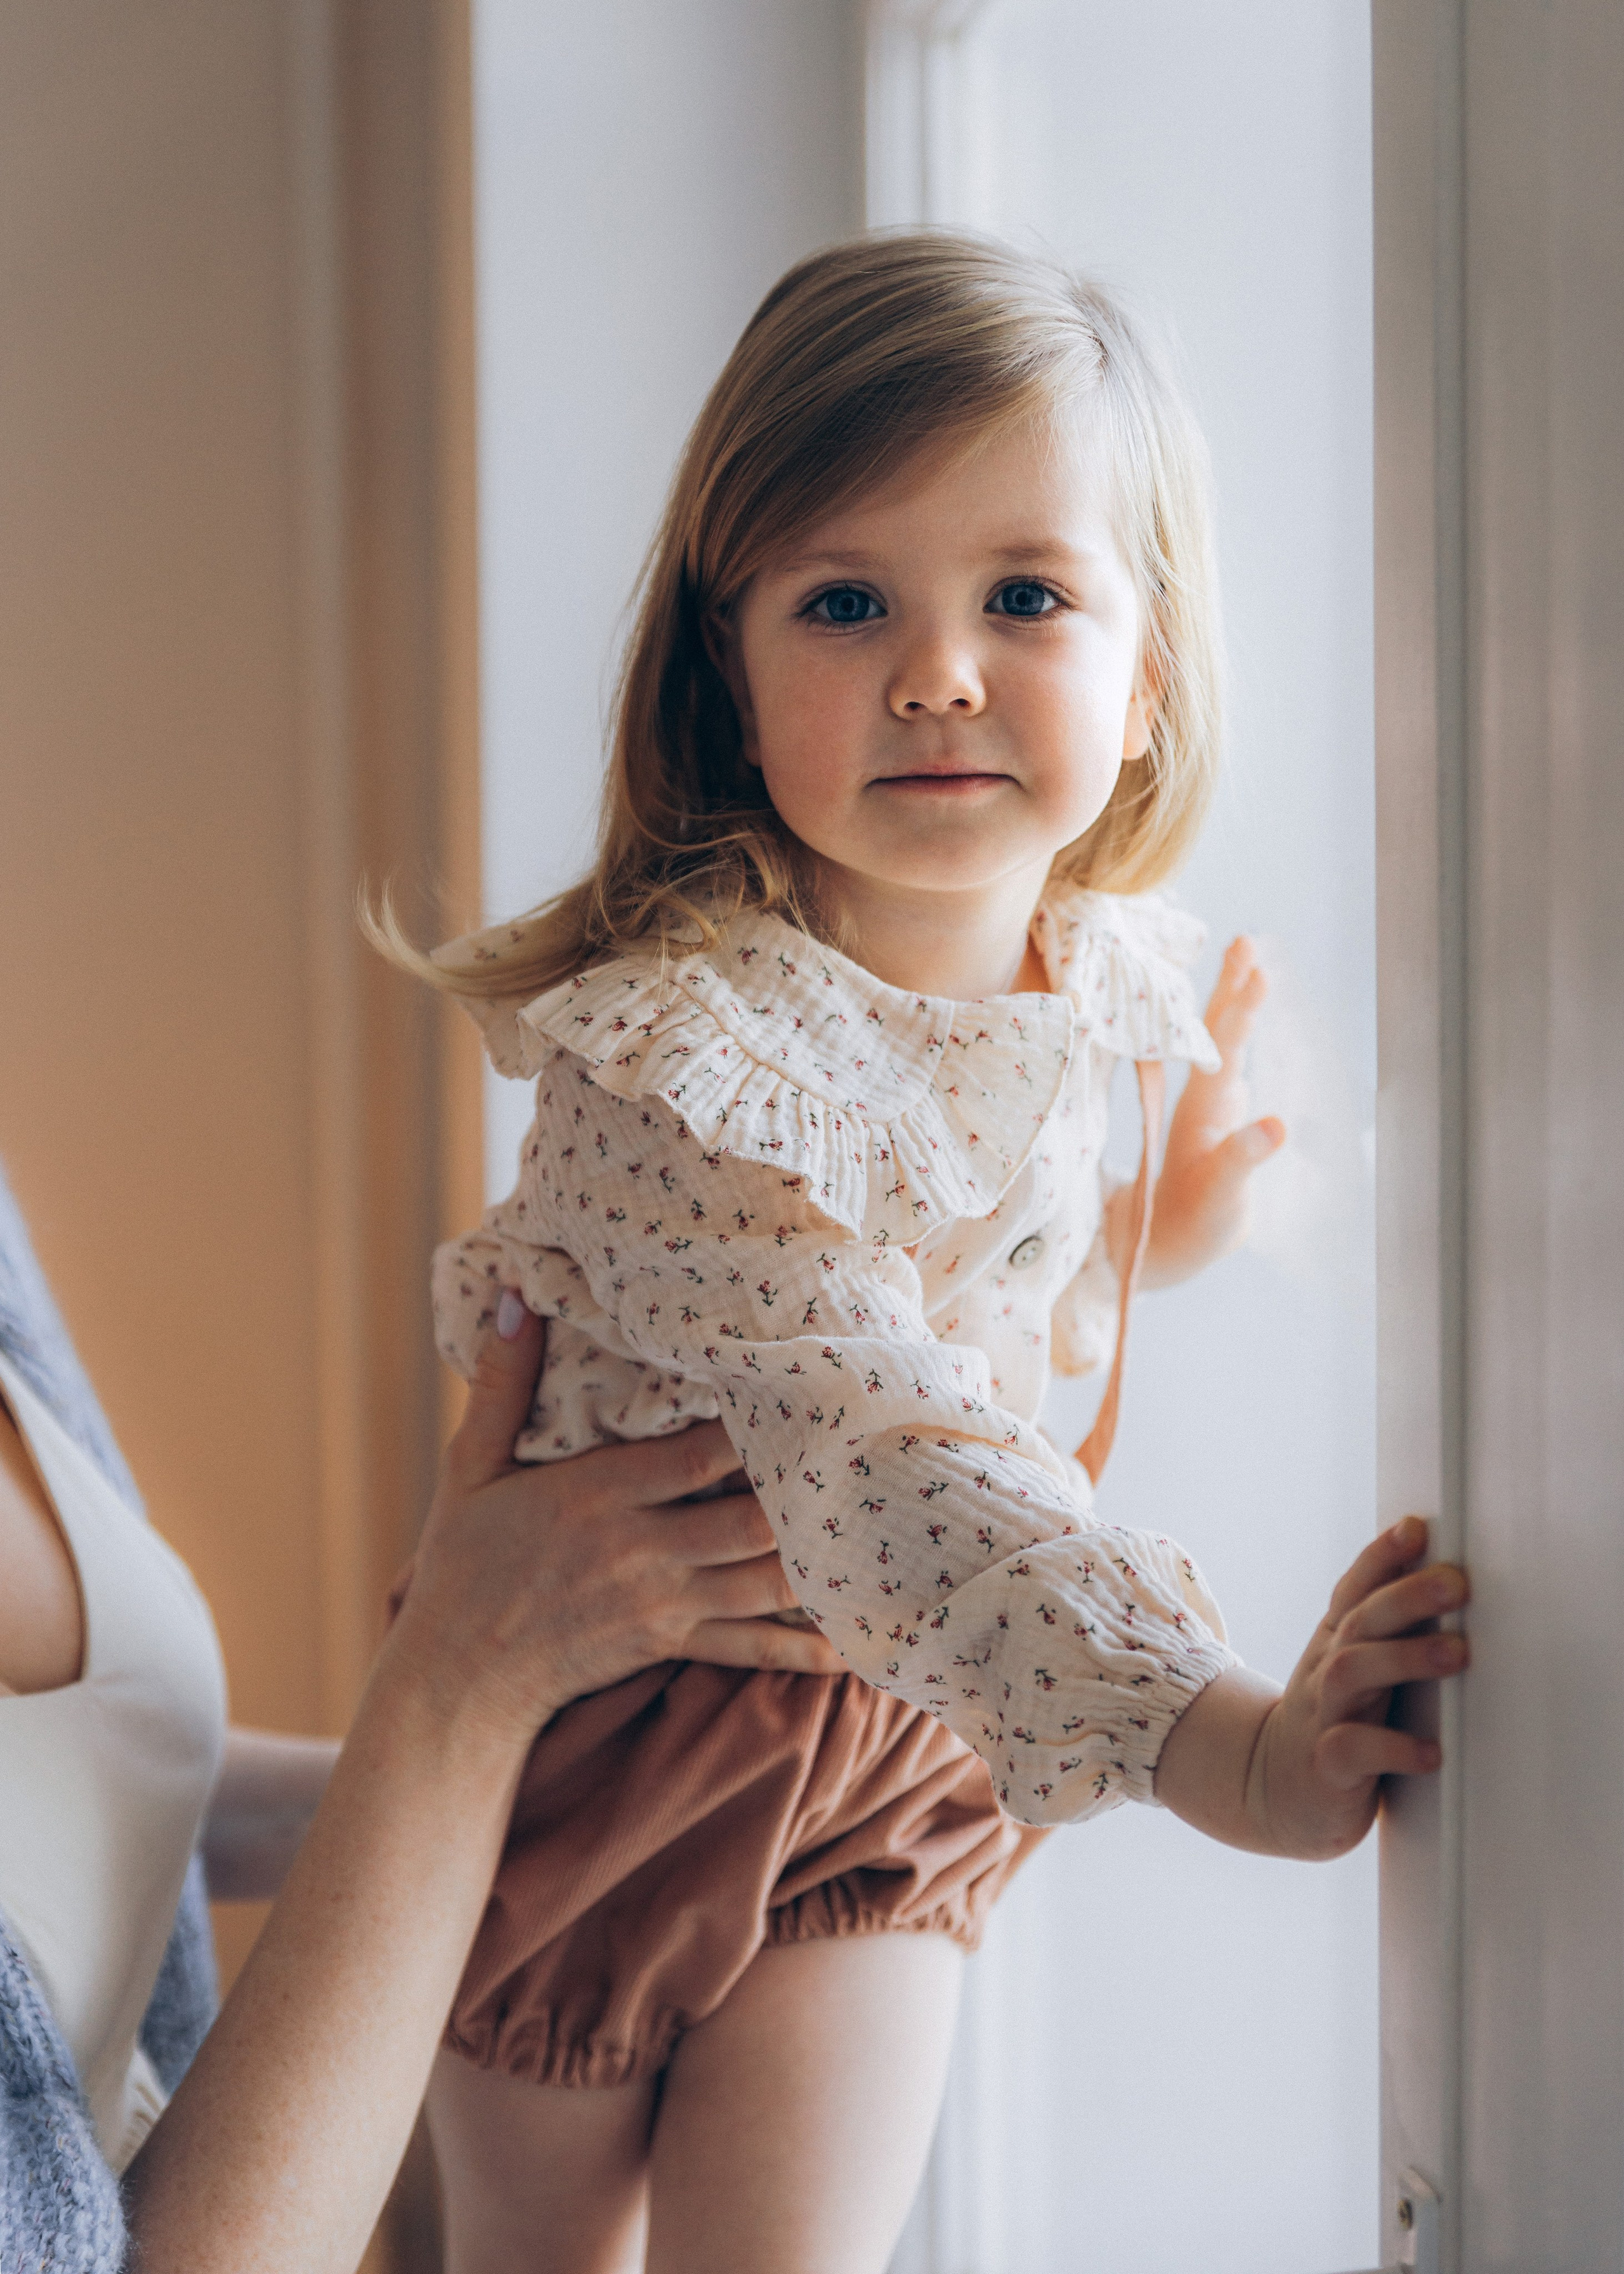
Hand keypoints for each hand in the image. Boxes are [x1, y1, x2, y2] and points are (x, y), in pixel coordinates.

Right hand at [387, 1297, 841, 1746]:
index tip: (804, 1392)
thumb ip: (501, 1383)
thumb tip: (513, 1295)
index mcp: (596, 1495)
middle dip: (805, 1493)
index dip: (755, 1430)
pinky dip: (799, 1647)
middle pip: (746, 1519)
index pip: (695, 1456)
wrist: (456, 1676)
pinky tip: (851, 1642)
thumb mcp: (469, 1468)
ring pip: (760, 1580)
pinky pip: (746, 1647)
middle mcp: (639, 1549)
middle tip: (867, 1458)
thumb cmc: (462, 1563)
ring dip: (819, 1559)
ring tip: (878, 1531)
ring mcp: (660, 1602)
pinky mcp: (669, 1643)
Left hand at [1139, 934, 1285, 1286]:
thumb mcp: (1222, 1197)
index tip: (1256, 968)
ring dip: (1234, 1000)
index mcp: (1205, 1109)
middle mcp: (1206, 1098)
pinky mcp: (1220, 1115)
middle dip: (1234, 986)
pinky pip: (1229, 1059)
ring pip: (1223, 1041)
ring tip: (1248, 958)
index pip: (1225, 1046)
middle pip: (1220, 1031)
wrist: (1167, 1245)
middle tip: (1247, 940)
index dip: (1241, 1008)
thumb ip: (1245, 1159)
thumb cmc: (1195, 1223)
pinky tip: (1247, 1010)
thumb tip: (1278, 1125)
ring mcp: (1213, 1104)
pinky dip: (1238, 1030)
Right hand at [1155, 1516, 1468, 1857]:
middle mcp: (1324, 1671)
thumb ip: (1386, 1630)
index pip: (1353, 1590)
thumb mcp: (1352, 1668)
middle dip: (1407, 1596)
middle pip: (1359, 1621)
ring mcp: (1321, 1716)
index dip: (1381, 1557)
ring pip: (1351, 1672)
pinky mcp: (1327, 1768)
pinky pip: (1353, 1749)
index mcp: (1334, 1643)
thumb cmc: (1334, 1721)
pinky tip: (1430, 1751)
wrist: (1270, 1790)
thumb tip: (1446, 1579)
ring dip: (1404, 1657)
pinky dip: (1392, 1747)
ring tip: (1456, 1653)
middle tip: (1456, 1583)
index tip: (1416, 1528)